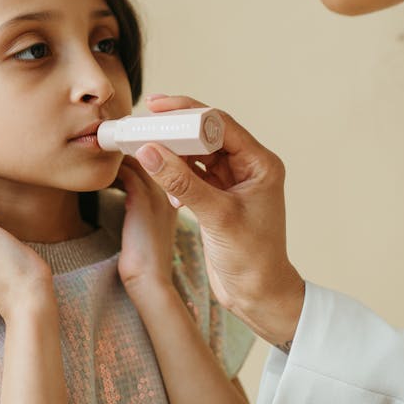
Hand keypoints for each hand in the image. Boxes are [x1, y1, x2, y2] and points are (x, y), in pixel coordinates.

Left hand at [115, 159, 177, 298]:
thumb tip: (123, 191)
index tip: (121, 154)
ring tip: (102, 158)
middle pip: (151, 157)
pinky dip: (113, 170)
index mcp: (174, 198)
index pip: (160, 163)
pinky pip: (126, 172)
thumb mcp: (147, 226)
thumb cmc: (144, 257)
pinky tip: (100, 174)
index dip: (141, 155)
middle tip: (109, 149)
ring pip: (138, 161)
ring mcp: (159, 195)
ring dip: (119, 158)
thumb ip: (140, 207)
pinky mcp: (143, 201)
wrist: (149, 281)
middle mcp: (170, 192)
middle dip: (129, 151)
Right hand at [134, 96, 304, 346]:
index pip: (220, 124)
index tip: (157, 107)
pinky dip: (174, 173)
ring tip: (143, 144)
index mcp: (260, 164)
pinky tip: (161, 180)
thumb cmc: (252, 259)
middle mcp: (248, 168)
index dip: (188, 112)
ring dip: (172, 151)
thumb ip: (182, 182)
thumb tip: (150, 151)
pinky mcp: (217, 198)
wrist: (258, 296)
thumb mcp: (216, 217)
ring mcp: (232, 182)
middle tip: (144, 122)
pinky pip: (191, 174)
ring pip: (196, 154)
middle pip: (205, 135)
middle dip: (175, 129)